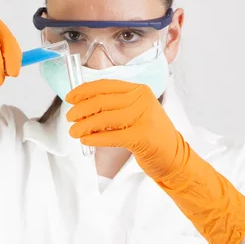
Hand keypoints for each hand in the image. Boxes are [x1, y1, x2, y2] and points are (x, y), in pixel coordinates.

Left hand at [65, 79, 244, 243]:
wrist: (174, 158)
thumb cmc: (150, 136)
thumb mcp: (135, 113)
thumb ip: (114, 106)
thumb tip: (82, 106)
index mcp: (140, 90)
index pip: (106, 85)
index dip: (84, 91)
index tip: (70, 98)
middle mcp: (143, 100)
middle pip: (103, 101)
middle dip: (81, 109)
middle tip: (69, 118)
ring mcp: (144, 117)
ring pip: (105, 118)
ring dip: (84, 125)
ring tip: (74, 132)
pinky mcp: (143, 136)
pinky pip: (112, 136)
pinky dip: (95, 138)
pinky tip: (85, 141)